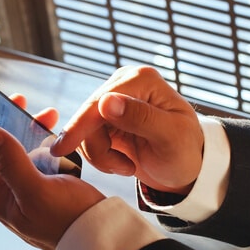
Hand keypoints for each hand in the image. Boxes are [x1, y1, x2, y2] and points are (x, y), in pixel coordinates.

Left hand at [0, 123, 104, 249]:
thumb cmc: (69, 223)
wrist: (99, 238)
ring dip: (28, 129)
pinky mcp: (44, 185)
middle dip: (7, 121)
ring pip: (19, 149)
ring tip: (46, 115)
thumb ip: (11, 163)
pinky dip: (43, 141)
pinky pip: (36, 156)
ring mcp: (25, 188)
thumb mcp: (37, 191)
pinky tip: (53, 134)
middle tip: (18, 101)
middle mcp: (7, 191)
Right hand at [49, 66, 202, 194]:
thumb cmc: (186, 152)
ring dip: (101, 156)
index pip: (99, 102)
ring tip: (126, 167)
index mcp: (142, 80)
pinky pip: (87, 138)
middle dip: (99, 149)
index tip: (62, 149)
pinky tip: (121, 162)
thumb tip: (106, 101)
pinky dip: (101, 156)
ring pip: (84, 130)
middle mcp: (125, 83)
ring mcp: (114, 100)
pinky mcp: (107, 118)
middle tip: (122, 169)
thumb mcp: (170, 138)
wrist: (187, 168)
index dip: (79, 126)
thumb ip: (140, 118)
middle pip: (87, 116)